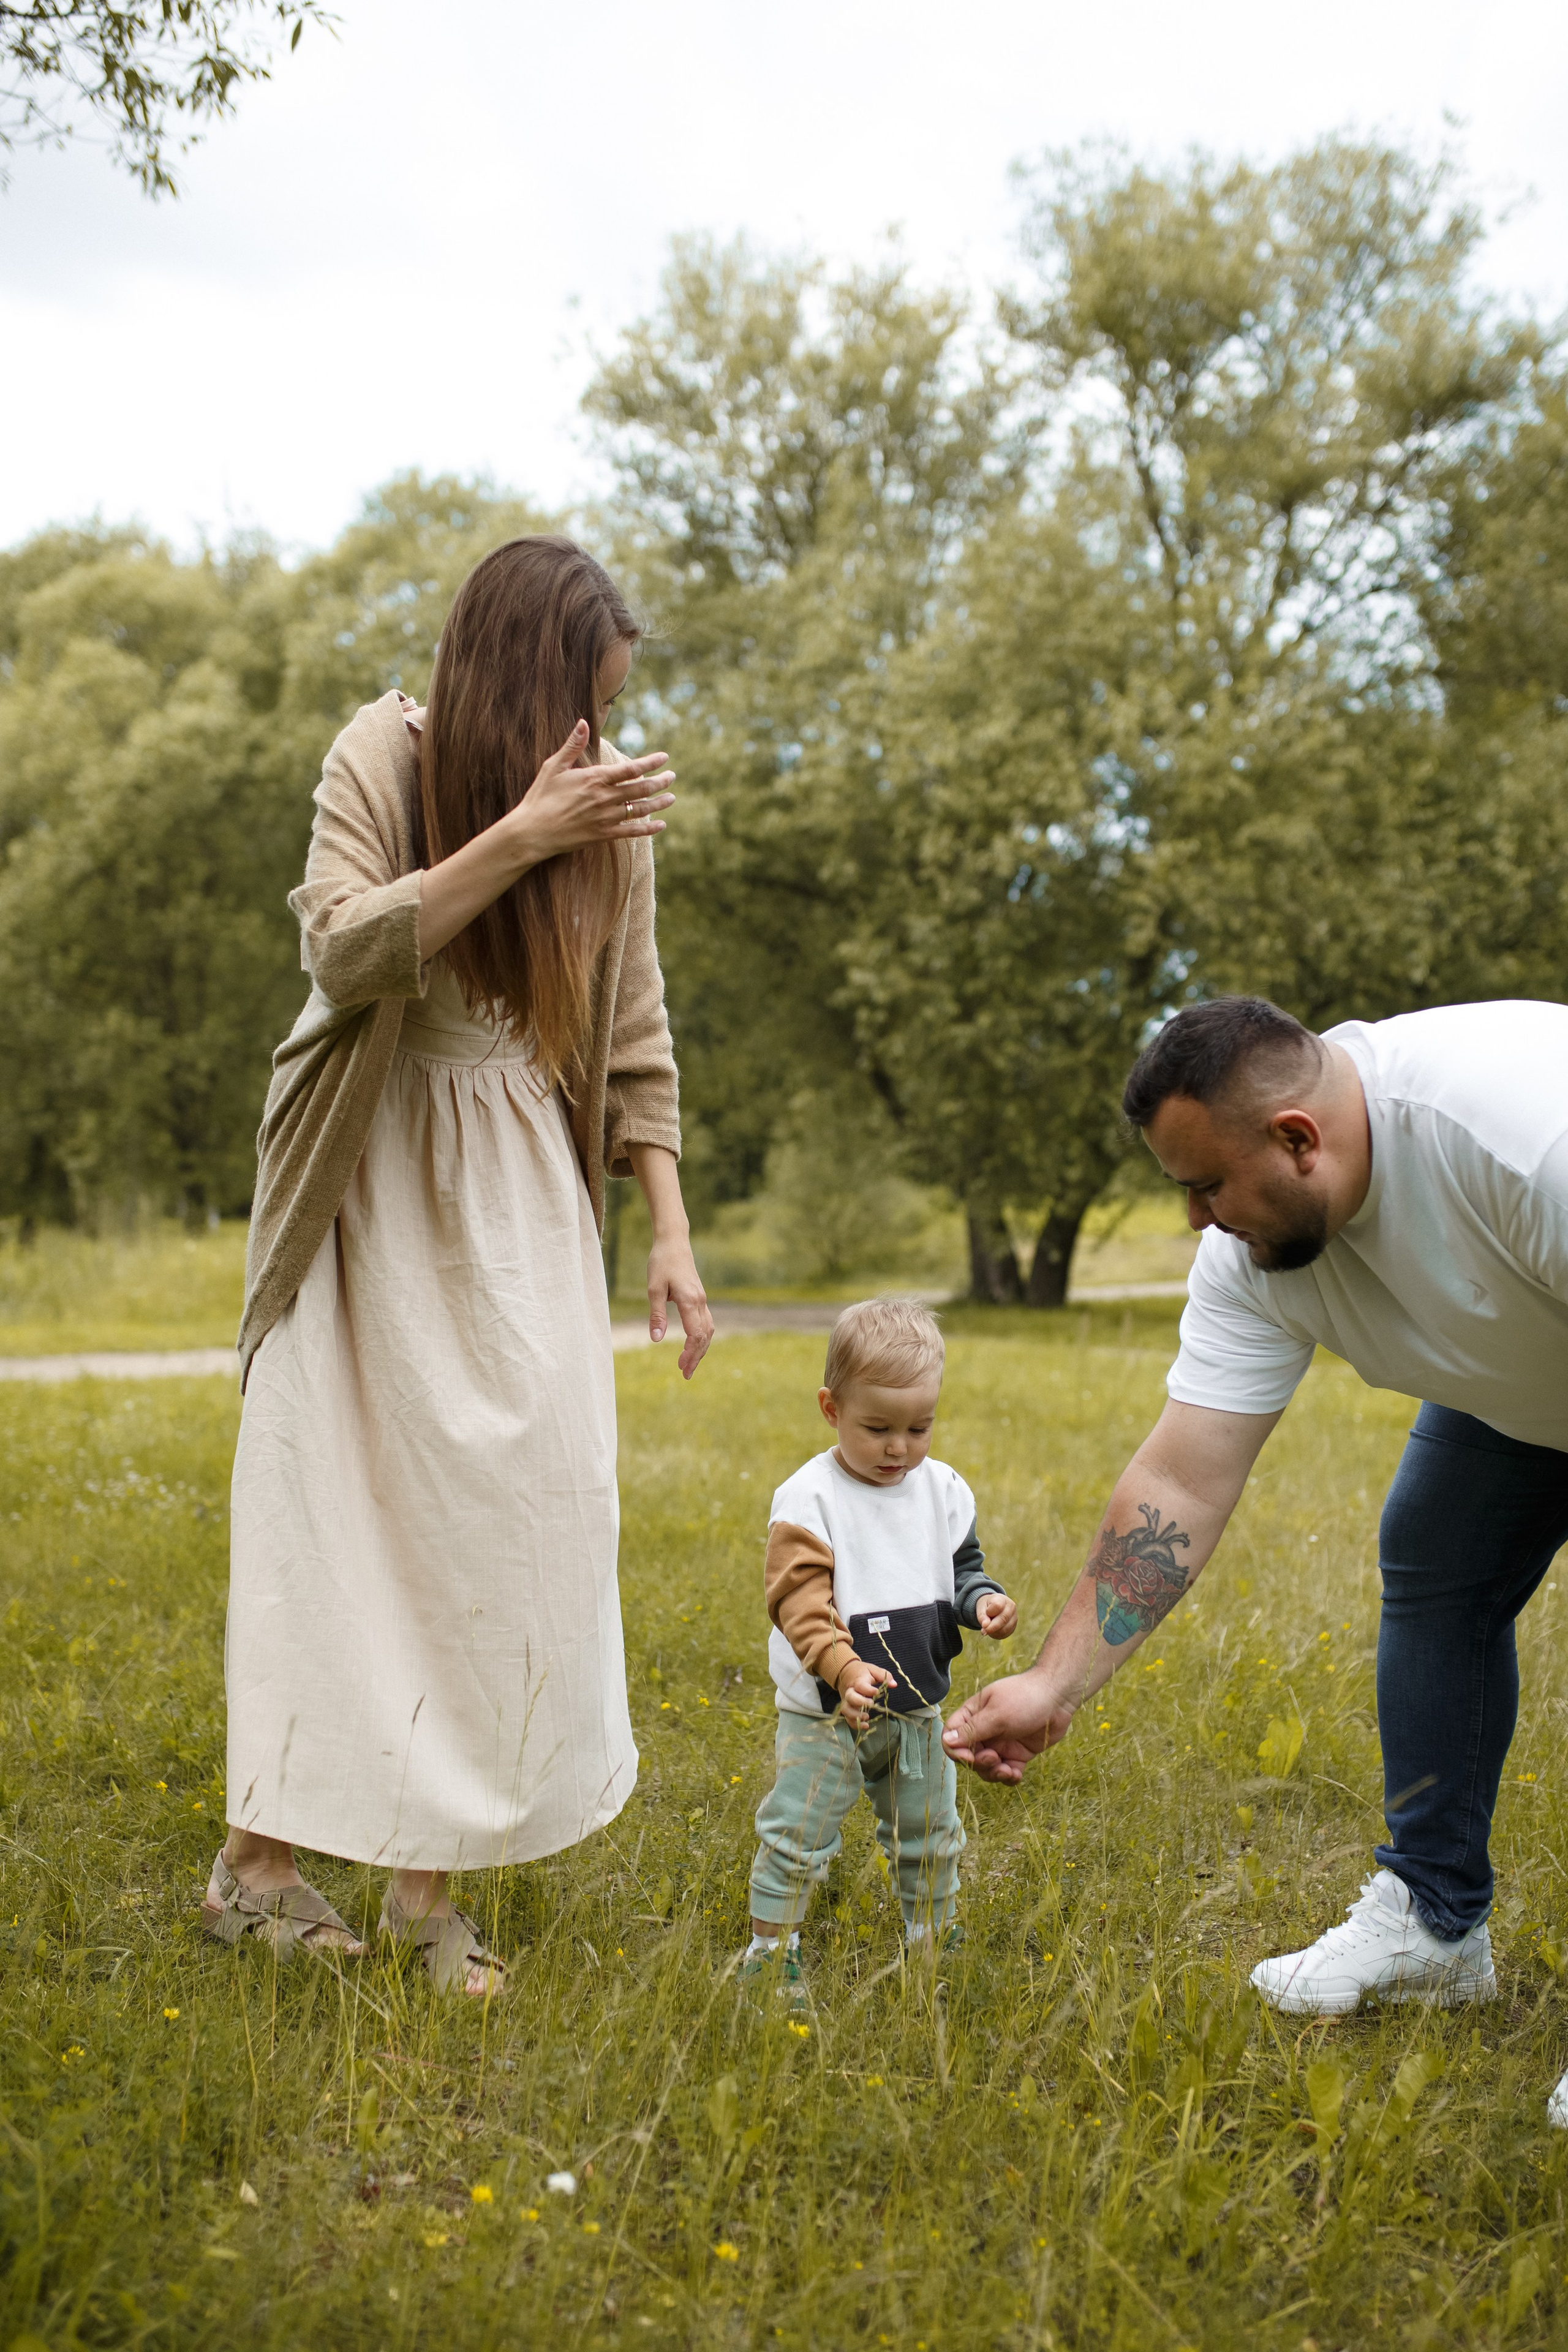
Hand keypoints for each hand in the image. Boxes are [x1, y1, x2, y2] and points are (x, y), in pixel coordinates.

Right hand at [506, 721, 675, 864]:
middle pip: (640, 788)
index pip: (630, 768)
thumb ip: (573, 745)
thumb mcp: (553, 766)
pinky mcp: (603, 835)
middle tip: (672, 777)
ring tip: (671, 797)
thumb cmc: (540, 796)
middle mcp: (603, 798)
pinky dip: (649, 829)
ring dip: (658, 803)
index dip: (650, 762)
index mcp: (594, 779)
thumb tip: (583, 721)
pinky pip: (632, 832)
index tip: (664, 757)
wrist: (532, 832)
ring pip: (640, 809)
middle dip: (660, 781)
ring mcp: (605, 818)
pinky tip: (661, 825)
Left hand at [647, 1232, 713, 1379]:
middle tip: (684, 1374)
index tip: (679, 1366)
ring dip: (700, 1349)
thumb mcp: (653, 1289)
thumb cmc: (661, 1263)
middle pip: (705, 1336)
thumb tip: (656, 1339)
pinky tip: (693, 1346)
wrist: (674, 1242)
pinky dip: (701, 1338)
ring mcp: (702, 1300)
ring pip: (708, 1331)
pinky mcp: (699, 1298)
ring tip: (689, 1365)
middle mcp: (700, 1302)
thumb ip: (657, 1314)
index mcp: (690, 1300)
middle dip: (696, 1357)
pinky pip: (705, 1323)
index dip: (690, 1352)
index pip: (696, 1334)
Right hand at [838, 1660, 896, 1729]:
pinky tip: (866, 1726)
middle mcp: (850, 1691)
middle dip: (860, 1702)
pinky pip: (847, 1718)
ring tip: (867, 1717)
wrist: (846, 1673)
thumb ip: (883, 1675)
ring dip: (855, 1715)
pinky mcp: (847, 1708)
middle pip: (850, 1697)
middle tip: (871, 1704)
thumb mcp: (873, 1669)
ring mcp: (847, 1701)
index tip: (877, 1692)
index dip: (868, 1690)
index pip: (860, 1685)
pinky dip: (854, 1724)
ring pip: (846, 1709)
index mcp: (858, 1680)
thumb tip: (894, 1684)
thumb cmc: (862, 1672)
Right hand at [942, 1670, 1074, 1783]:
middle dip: (979, 1763)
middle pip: (969, 1756)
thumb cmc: (1025, 1698)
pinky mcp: (1018, 1753)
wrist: (1058, 1698)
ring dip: (994, 1773)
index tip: (969, 1756)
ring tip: (1008, 1770)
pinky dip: (1009, 1777)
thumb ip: (972, 1730)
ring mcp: (1001, 1743)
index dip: (956, 1750)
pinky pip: (1007, 1771)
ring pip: (987, 1767)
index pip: (952, 1736)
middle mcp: (984, 1730)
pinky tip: (1016, 1774)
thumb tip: (947, 1741)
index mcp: (973, 1714)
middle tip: (994, 1758)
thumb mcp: (996, 1714)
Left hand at [975, 1592, 1017, 1640]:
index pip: (997, 1606)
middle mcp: (1011, 1607)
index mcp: (1002, 1599)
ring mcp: (1014, 1617)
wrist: (994, 1607)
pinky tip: (992, 1630)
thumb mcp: (981, 1608)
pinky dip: (996, 1634)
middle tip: (983, 1631)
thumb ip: (982, 1616)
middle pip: (1003, 1619)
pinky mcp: (1013, 1627)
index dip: (989, 1612)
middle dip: (992, 1627)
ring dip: (994, 1631)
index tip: (986, 1613)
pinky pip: (1005, 1633)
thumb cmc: (987, 1606)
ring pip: (1004, 1629)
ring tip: (987, 1628)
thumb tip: (985, 1626)